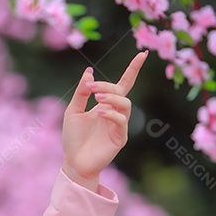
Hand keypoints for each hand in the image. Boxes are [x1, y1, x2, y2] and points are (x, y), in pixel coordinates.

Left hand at [61, 51, 146, 189]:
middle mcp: (115, 113)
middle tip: (90, 88)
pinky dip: (111, 114)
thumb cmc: (73, 138)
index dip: (133, 70)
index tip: (142, 54)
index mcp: (105, 105)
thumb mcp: (73, 111)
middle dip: (106, 86)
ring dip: (111, 98)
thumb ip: (81, 93)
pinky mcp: (120, 138)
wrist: (74, 161)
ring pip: (125, 104)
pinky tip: (99, 113)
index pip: (123, 84)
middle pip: (120, 92)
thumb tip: (89, 72)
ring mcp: (119, 125)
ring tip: (97, 98)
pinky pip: (121, 121)